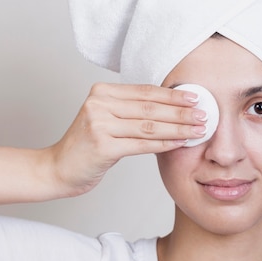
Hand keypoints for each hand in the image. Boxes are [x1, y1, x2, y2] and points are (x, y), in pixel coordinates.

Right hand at [45, 82, 205, 196]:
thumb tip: (174, 107)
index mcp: (102, 92)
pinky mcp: (102, 146)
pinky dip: (165, 144)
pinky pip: (142, 144)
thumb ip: (133, 110)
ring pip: (150, 126)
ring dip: (179, 128)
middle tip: (204, 115)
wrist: (58, 169)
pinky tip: (181, 143)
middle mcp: (99, 104)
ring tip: (198, 130)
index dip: (173, 95)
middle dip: (181, 111)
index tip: (195, 98)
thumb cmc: (87, 145)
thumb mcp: (107, 118)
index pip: (146, 91)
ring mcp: (98, 124)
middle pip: (150, 107)